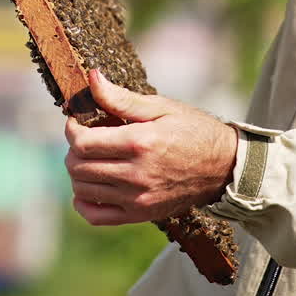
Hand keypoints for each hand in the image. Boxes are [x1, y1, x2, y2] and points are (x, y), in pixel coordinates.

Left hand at [64, 69, 238, 225]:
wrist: (223, 166)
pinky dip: (83, 202)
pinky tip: (91, 186)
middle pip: (78, 166)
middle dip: (73, 149)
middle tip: (85, 138)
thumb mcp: (161, 107)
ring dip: (78, 172)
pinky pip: (95, 216)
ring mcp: (137, 198)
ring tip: (91, 158)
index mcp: (140, 143)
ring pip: (82, 189)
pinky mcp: (140, 214)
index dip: (72, 129)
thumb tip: (92, 79)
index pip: (83, 142)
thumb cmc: (193, 130)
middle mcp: (136, 174)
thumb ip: (122, 98)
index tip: (77, 121)